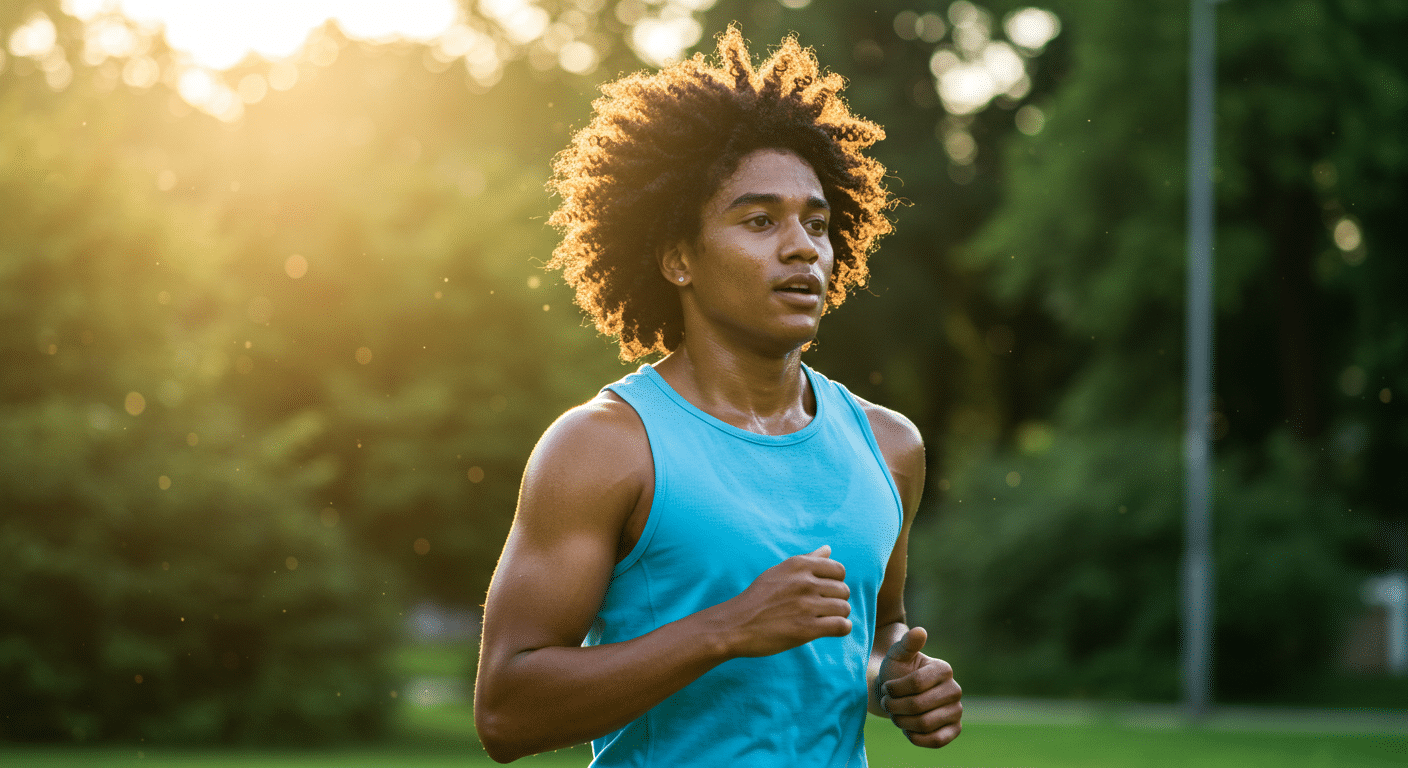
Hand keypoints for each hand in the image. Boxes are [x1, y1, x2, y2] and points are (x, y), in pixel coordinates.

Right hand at [716, 545, 851, 657]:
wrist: (735, 625)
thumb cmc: (757, 598)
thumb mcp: (779, 571)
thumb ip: (807, 559)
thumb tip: (828, 548)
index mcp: (798, 565)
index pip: (838, 570)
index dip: (836, 582)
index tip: (825, 592)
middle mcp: (804, 582)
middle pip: (843, 590)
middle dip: (837, 600)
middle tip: (823, 609)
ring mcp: (806, 605)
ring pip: (844, 608)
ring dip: (839, 616)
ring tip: (825, 620)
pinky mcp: (807, 629)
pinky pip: (841, 626)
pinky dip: (841, 629)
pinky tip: (831, 630)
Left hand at [877, 626, 961, 747]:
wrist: (898, 695)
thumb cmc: (896, 672)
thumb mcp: (897, 655)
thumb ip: (906, 644)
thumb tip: (919, 631)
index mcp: (944, 669)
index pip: (915, 683)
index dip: (894, 689)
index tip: (887, 687)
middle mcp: (955, 690)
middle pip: (918, 706)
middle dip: (895, 707)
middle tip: (888, 703)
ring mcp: (957, 711)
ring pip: (924, 724)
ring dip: (902, 721)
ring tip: (895, 714)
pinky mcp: (954, 730)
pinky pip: (936, 740)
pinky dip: (916, 737)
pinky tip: (907, 728)